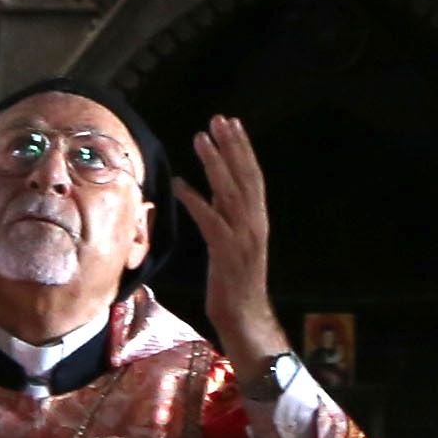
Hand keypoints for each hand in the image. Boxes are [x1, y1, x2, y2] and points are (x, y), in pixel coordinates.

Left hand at [165, 115, 282, 362]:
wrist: (244, 317)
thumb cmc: (235, 281)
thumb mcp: (233, 240)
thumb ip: (228, 214)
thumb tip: (215, 187)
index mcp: (258, 219)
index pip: (253, 176)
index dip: (243, 149)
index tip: (232, 124)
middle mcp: (255, 223)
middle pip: (244, 177)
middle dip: (232, 146)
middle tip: (218, 119)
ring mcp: (242, 237)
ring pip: (229, 192)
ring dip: (215, 163)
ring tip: (201, 138)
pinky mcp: (226, 251)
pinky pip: (209, 219)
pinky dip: (195, 199)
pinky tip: (179, 183)